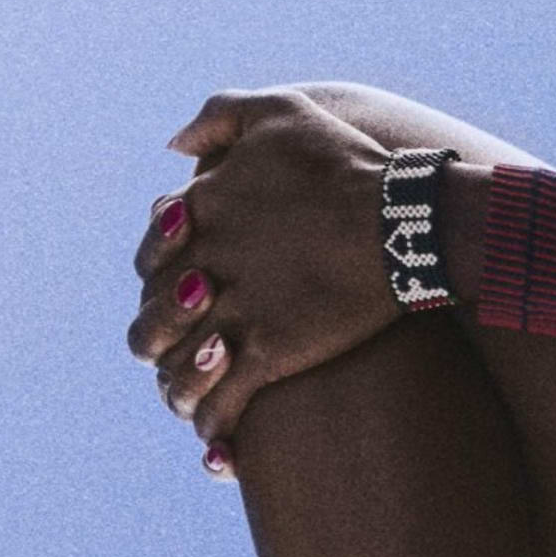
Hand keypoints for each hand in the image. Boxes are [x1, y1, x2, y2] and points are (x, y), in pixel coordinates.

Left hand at [127, 90, 403, 454]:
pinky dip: (215, 429)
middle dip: (159, 340)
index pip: (150, 258)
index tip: (185, 290)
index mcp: (199, 212)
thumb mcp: (279, 112)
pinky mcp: (270, 351)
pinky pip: (222, 403)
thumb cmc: (346, 161)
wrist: (405, 216)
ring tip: (194, 404)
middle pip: (151, 319)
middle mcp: (205, 264)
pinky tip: (221, 444)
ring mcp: (236, 311)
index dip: (160, 279)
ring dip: (180, 392)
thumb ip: (219, 118)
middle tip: (182, 351)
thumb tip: (173, 148)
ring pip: (178, 370)